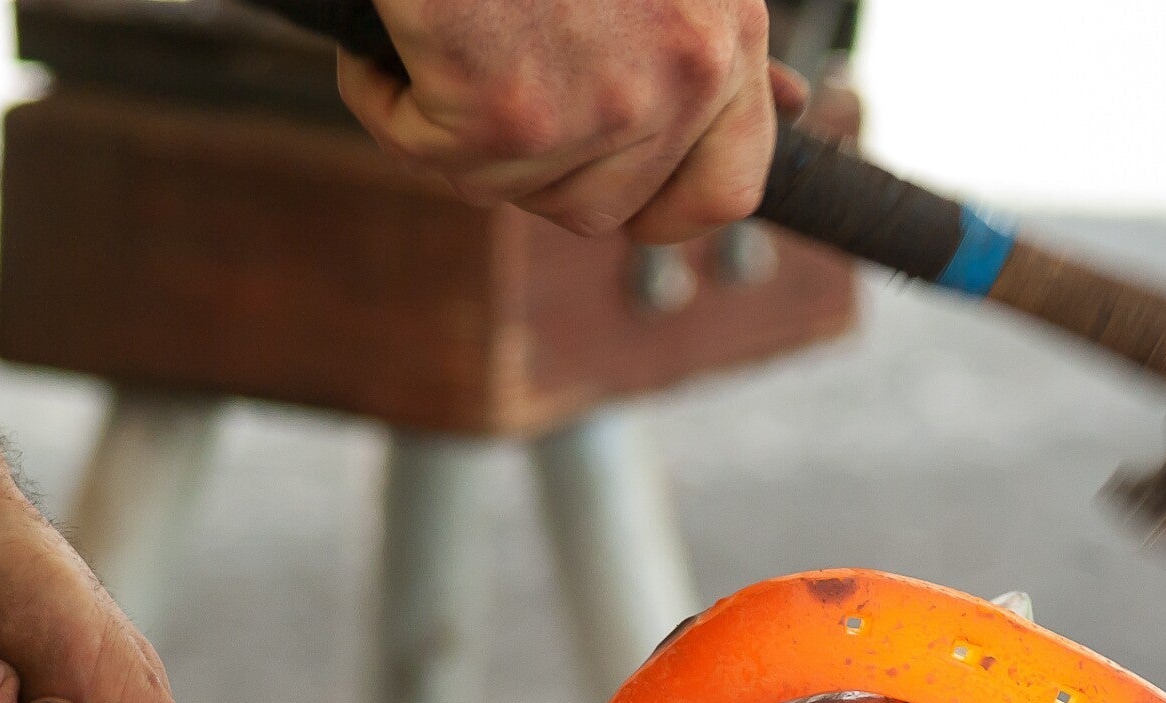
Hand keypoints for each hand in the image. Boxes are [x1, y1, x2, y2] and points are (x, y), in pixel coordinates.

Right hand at [336, 0, 801, 243]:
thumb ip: (694, 31)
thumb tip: (779, 101)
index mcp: (728, 34)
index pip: (725, 191)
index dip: (664, 209)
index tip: (626, 204)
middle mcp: (685, 78)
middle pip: (597, 207)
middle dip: (528, 164)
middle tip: (480, 83)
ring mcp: (603, 106)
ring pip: (504, 184)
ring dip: (450, 124)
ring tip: (436, 29)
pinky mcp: (509, 115)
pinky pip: (427, 150)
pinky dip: (386, 96)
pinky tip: (388, 32)